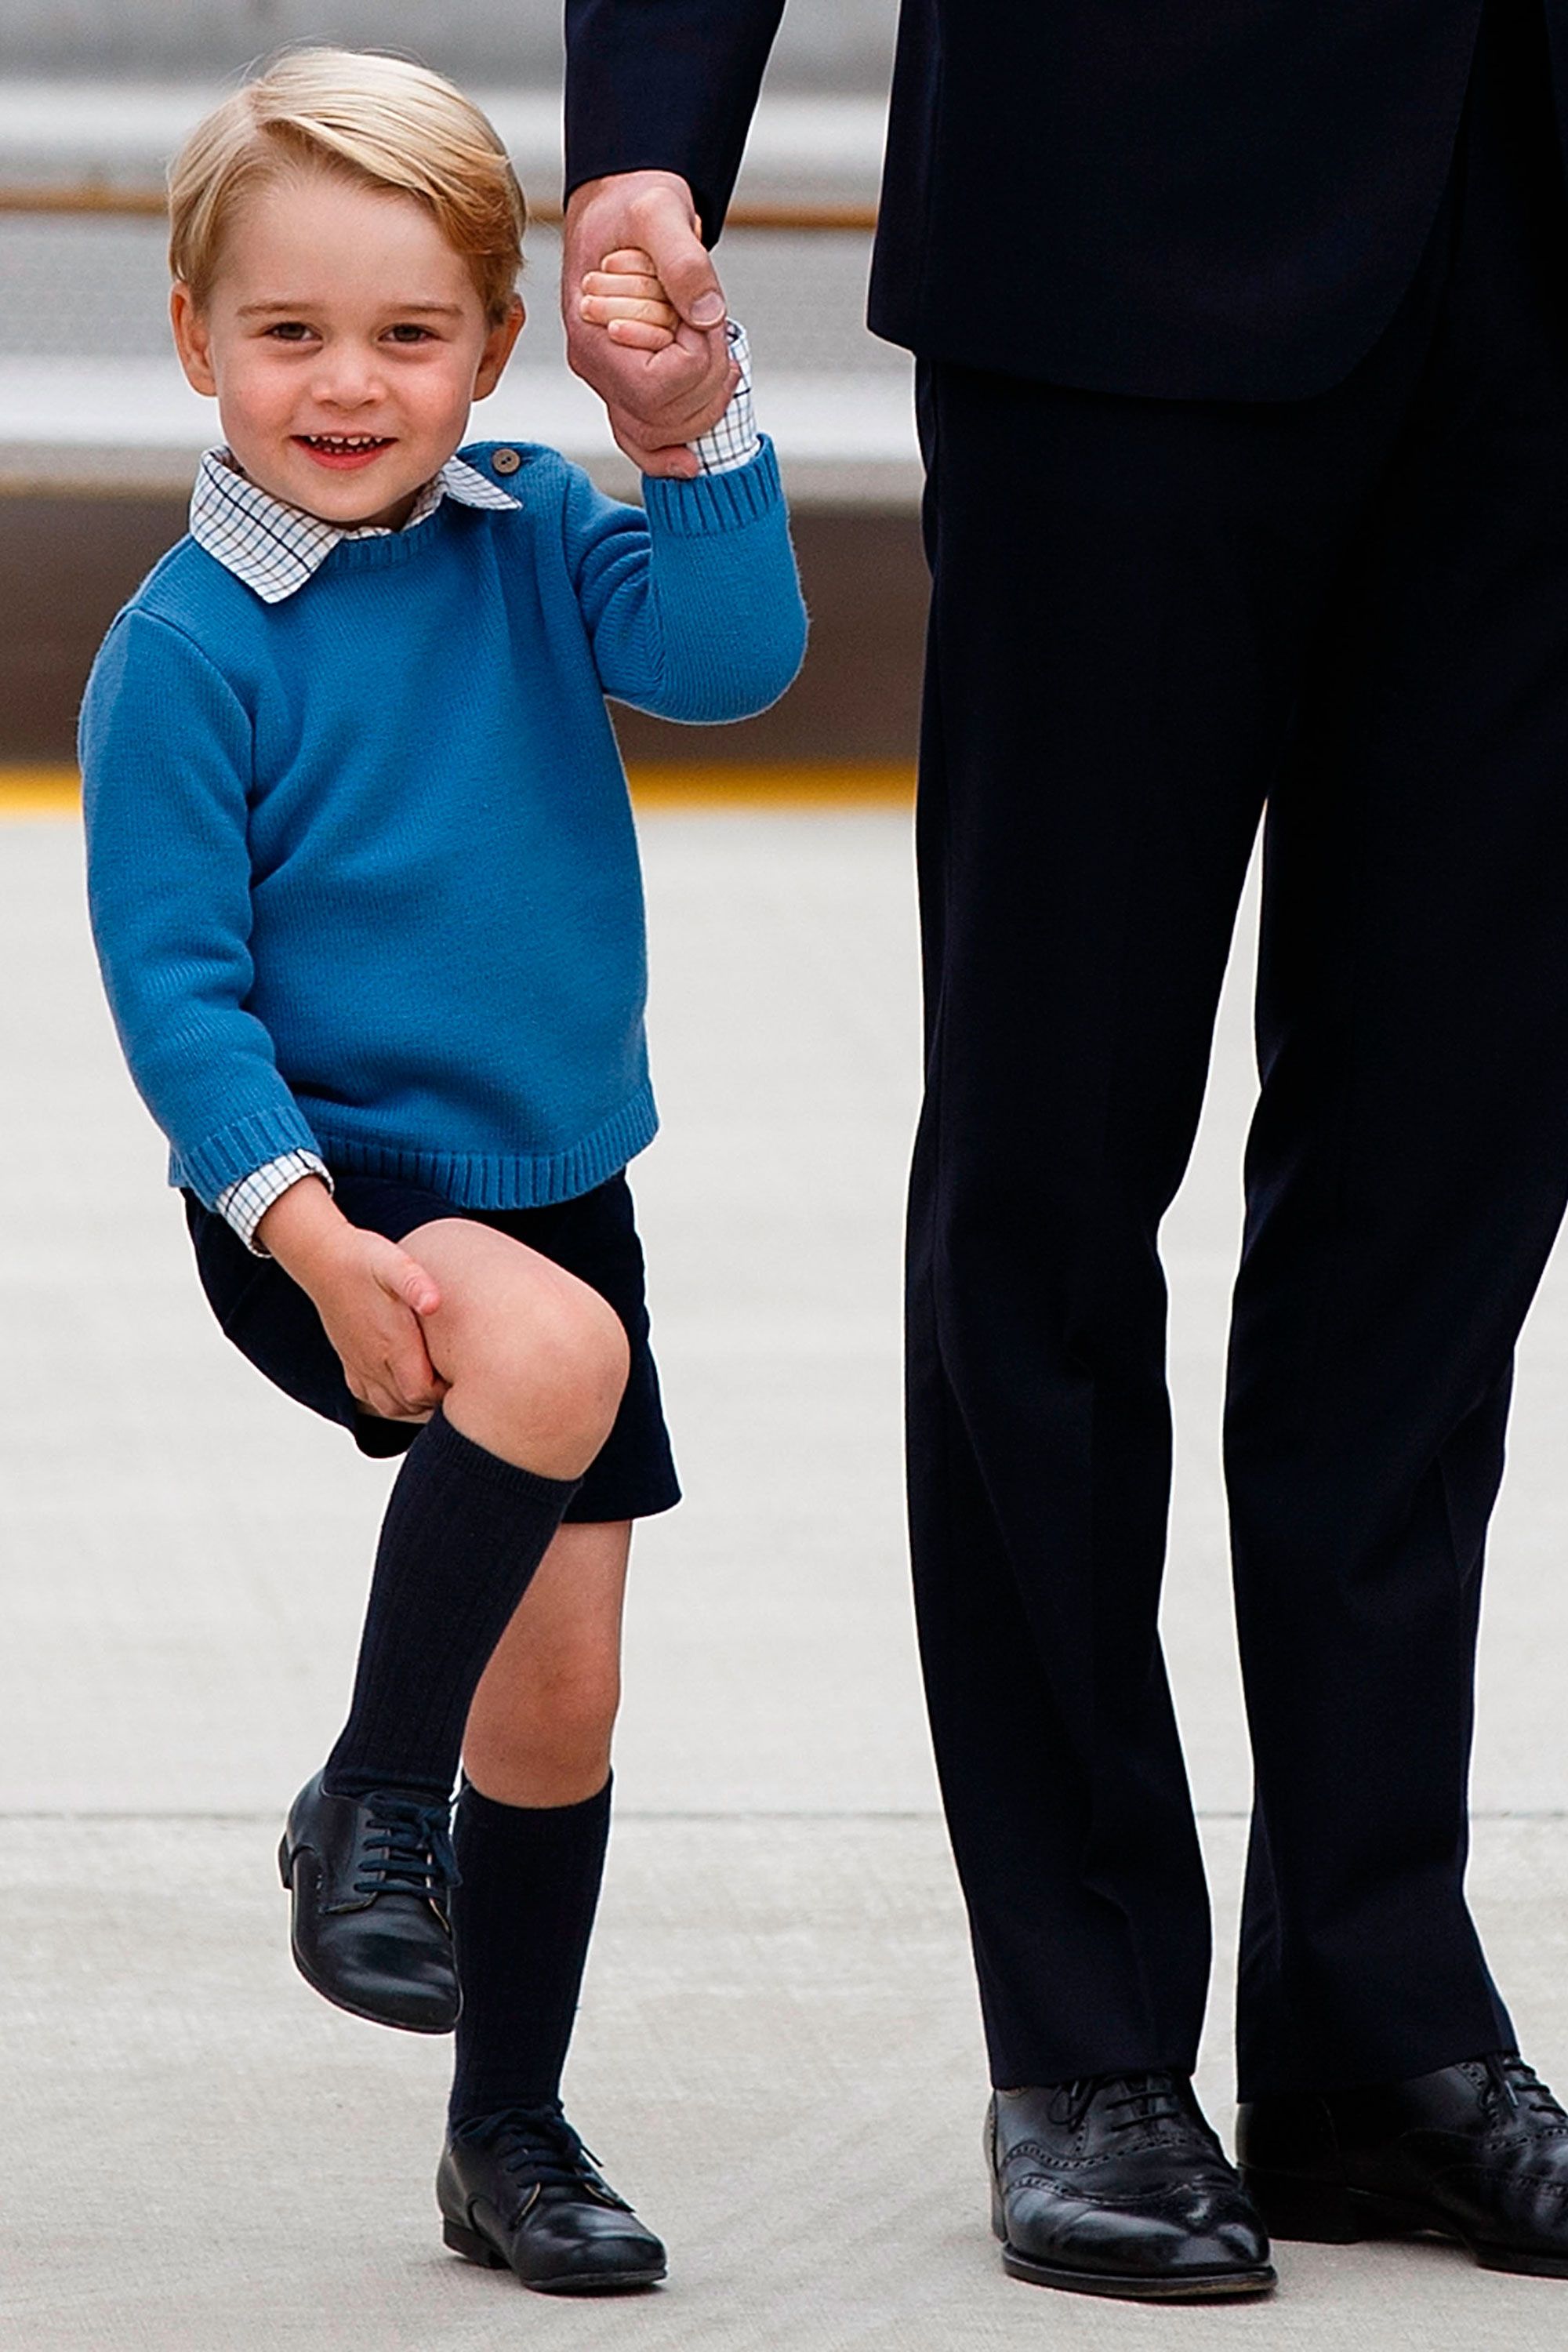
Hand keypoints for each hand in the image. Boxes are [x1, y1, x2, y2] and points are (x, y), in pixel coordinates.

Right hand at [309, 1229, 448, 1422]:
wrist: (324, 1259)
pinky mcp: (350, 1361)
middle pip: (409, 1405)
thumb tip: (434, 1302)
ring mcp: (360, 1364)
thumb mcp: (395, 1264)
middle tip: (450, 1378)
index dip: (444, 1391)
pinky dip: (388, 1398)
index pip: (421, 1393)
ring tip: (431, 1380)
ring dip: (413, 1401)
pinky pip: (368, 1397)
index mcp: (391, 1344)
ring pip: (389, 1406)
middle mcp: (374, 1361)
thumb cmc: (363, 1260)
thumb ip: (415, 1283)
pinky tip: (402, 1380)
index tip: (458, 1373)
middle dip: (433, 1399)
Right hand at [563, 171, 736, 477]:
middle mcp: (594, 364)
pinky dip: (667, 453)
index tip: (704, 315)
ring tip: (715, 349)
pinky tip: (689, 461)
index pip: (655, 385)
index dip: (696, 358)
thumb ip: (683, 259)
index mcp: (592, 329)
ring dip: (704, 401)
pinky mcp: (625, 382)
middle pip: (663, 417)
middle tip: (713, 327)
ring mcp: (608, 379)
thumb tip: (707, 312)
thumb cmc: (632, 207)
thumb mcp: (658, 211)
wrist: (619, 206)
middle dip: (706, 380)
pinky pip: (640, 438)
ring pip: (660, 432)